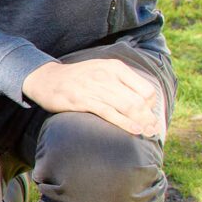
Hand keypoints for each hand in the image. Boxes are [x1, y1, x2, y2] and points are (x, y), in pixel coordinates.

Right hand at [23, 56, 165, 139]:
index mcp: (115, 67)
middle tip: (154, 130)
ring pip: (126, 107)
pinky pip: (109, 113)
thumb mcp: (102, 71)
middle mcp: (107, 76)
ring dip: (141, 122)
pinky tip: (134, 130)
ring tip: (148, 133)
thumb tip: (144, 100)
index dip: (151, 105)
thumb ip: (121, 82)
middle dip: (149, 118)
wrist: (46, 79)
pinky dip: (125, 122)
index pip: (145, 89)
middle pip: (138, 101)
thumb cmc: (78, 78)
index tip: (149, 116)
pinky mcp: (83, 100)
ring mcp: (94, 88)